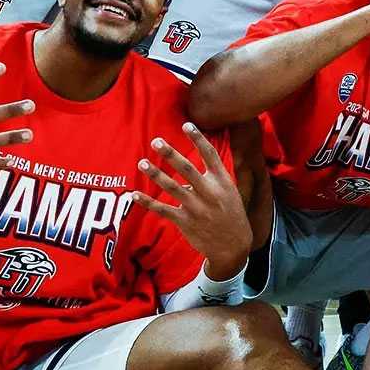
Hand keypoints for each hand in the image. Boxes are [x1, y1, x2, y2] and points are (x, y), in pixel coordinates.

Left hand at [134, 123, 251, 279]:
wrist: (234, 246)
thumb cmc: (231, 214)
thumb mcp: (231, 192)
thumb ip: (214, 177)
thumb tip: (192, 162)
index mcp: (223, 182)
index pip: (210, 155)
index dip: (198, 138)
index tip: (186, 124)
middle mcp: (209, 193)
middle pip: (187, 169)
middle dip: (170, 154)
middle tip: (156, 141)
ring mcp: (196, 208)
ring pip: (172, 187)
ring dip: (155, 174)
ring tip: (142, 163)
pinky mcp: (185, 221)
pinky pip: (162, 209)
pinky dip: (147, 202)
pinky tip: (134, 194)